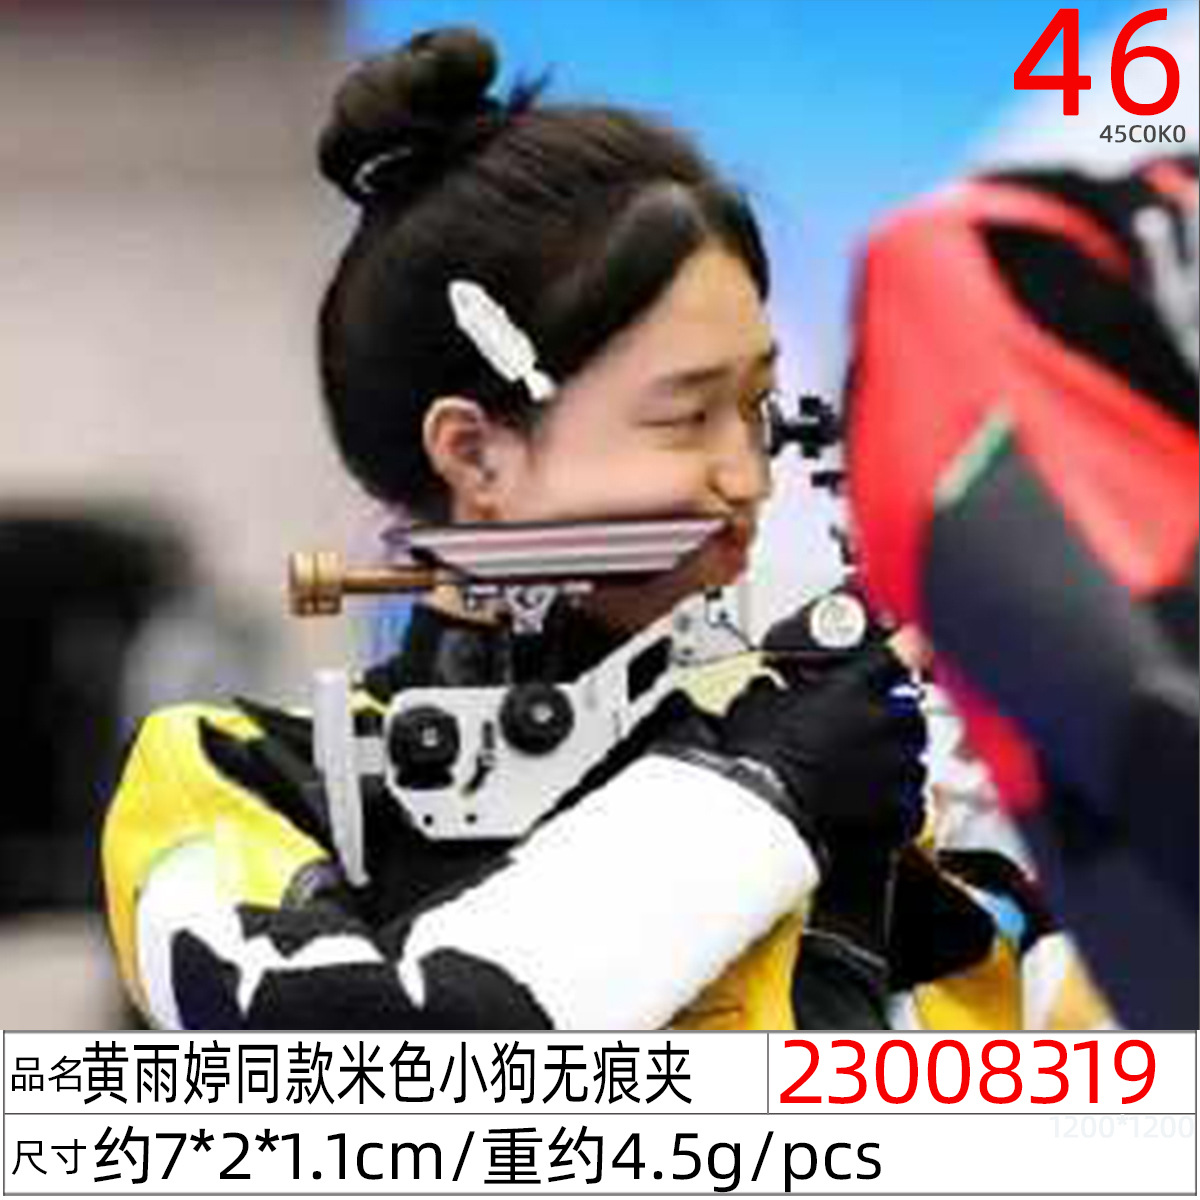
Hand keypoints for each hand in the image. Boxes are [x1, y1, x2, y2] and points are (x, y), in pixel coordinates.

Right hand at [719, 640, 926, 855]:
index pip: (897, 655)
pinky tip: (876, 806)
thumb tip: (767, 687)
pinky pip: (913, 804)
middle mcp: (882, 724)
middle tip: (868, 726)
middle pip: (911, 711)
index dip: (906, 649)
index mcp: (852, 689)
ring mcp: (895, 769)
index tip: (911, 646)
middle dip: (894, 717)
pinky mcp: (898, 812)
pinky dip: (898, 805)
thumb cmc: (756, 760)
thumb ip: (772, 690)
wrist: (762, 813)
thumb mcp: (754, 705)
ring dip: (896, 761)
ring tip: (865, 771)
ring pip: (915, 759)